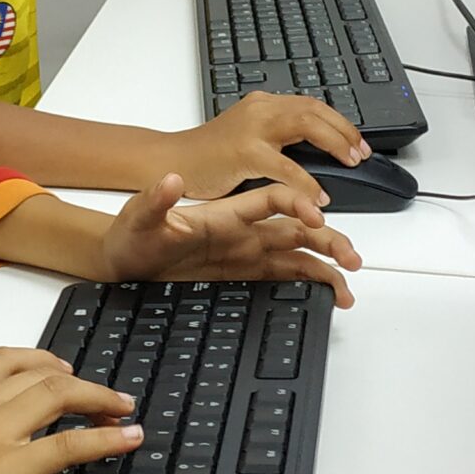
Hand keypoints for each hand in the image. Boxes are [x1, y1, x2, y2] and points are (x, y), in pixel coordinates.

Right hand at [0, 348, 139, 473]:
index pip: (1, 361)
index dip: (38, 360)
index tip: (59, 368)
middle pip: (40, 374)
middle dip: (79, 380)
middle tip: (104, 395)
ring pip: (59, 396)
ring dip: (100, 399)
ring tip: (124, 408)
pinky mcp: (12, 466)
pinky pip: (70, 444)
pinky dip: (106, 438)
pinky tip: (128, 438)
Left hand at [100, 174, 359, 304]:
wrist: (123, 259)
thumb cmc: (132, 233)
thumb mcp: (139, 216)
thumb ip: (156, 200)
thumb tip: (169, 181)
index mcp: (225, 212)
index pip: (270, 199)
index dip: (296, 203)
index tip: (316, 214)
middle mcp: (243, 229)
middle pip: (296, 227)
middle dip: (327, 239)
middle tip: (351, 257)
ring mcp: (247, 251)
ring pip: (299, 252)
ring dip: (327, 262)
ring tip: (350, 281)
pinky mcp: (245, 272)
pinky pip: (286, 274)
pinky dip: (312, 281)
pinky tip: (332, 292)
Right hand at [165, 91, 367, 199]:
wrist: (169, 162)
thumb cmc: (206, 158)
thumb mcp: (249, 140)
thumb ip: (278, 140)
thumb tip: (316, 152)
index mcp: (262, 106)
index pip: (311, 104)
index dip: (339, 122)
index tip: (357, 142)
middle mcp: (260, 109)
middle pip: (315, 109)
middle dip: (344, 131)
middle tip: (360, 153)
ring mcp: (252, 128)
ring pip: (306, 124)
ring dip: (335, 143)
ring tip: (350, 163)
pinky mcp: (243, 152)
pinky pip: (285, 165)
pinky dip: (306, 181)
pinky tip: (318, 196)